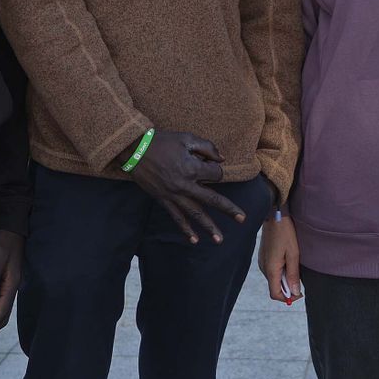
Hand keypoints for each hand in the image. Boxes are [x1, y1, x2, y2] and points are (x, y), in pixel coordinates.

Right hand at [127, 130, 246, 243]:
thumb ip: (207, 147)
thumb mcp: (187, 138)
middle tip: (243, 219)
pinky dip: (185, 229)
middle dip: (228, 210)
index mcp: (192, 168)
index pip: (216, 175)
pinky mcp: (163, 200)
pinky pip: (176, 217)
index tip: (211, 164)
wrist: (135, 150)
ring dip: (209, 227)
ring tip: (220, 240)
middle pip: (212, 199)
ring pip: (195, 214)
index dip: (217, 170)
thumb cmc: (162, 142)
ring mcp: (174, 195)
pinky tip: (194, 240)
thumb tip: (222, 159)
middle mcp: (186, 185)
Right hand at [258, 214, 302, 304]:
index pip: (275, 294)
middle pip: (275, 287)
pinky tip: (288, 260)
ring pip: (274, 279)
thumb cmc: (285, 233)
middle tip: (300, 278)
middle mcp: (264, 268)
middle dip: (288, 287)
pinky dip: (281, 271)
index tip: (299, 293)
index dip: (287, 298)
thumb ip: (293, 274)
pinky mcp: (264, 257)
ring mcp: (262, 262)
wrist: (274, 216)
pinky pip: (272, 270)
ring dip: (285, 279)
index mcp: (271, 269)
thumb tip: (294, 292)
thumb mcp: (293, 254)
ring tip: (295, 266)